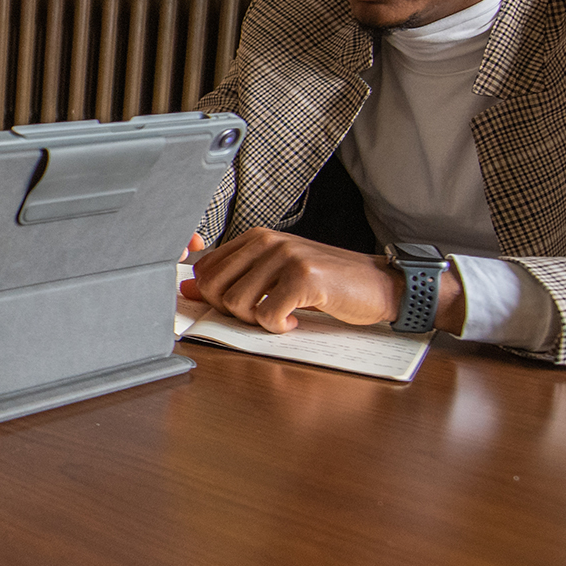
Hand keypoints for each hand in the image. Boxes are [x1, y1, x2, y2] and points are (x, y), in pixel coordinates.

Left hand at [181, 228, 462, 334]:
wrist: (378, 285)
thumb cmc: (328, 283)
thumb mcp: (276, 276)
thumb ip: (234, 278)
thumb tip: (187, 288)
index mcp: (256, 237)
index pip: (205, 269)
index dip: (211, 297)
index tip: (237, 308)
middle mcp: (268, 241)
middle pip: (214, 287)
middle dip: (230, 312)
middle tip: (261, 315)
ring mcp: (286, 257)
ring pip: (237, 303)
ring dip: (256, 321)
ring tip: (281, 316)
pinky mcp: (303, 278)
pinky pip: (266, 315)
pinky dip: (278, 327)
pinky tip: (296, 321)